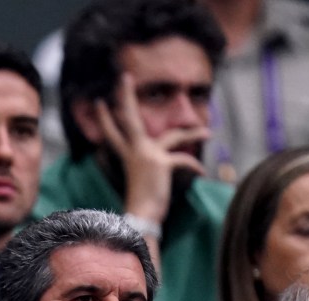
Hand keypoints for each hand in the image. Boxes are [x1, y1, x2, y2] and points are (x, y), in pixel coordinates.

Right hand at [96, 73, 208, 224]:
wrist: (141, 215)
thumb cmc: (141, 204)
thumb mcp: (140, 179)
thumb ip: (145, 166)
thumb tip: (157, 163)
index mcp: (127, 156)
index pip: (112, 133)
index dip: (105, 119)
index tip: (100, 103)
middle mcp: (136, 151)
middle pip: (129, 118)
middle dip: (127, 96)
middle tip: (124, 76)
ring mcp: (148, 154)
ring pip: (174, 136)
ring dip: (193, 134)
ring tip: (208, 132)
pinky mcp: (162, 163)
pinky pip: (184, 160)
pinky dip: (194, 168)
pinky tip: (202, 173)